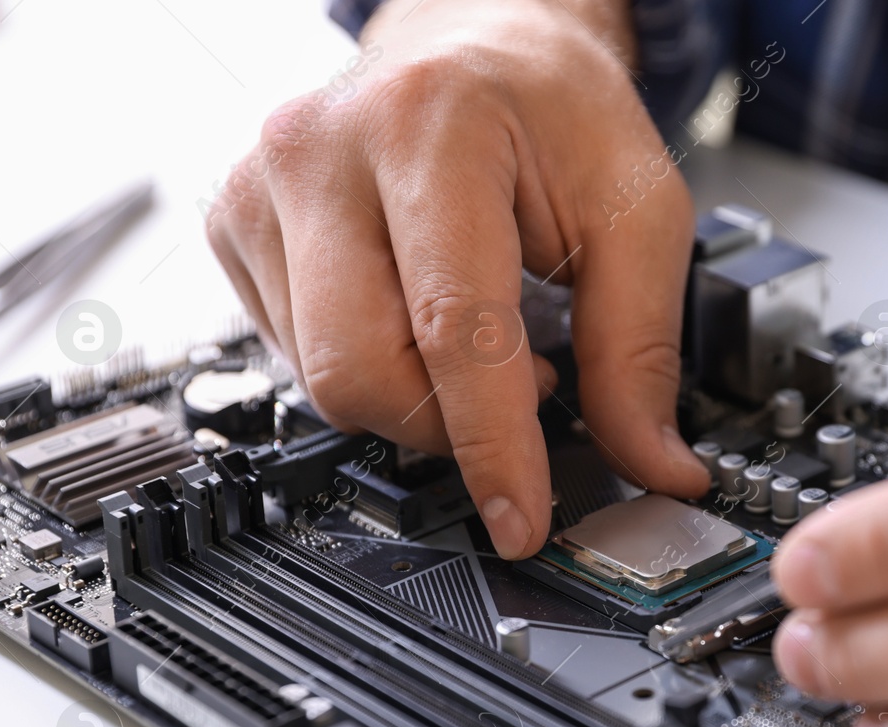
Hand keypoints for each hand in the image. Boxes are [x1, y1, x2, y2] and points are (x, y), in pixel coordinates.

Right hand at [206, 0, 708, 557]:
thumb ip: (641, 348)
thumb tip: (654, 464)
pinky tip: (408, 317)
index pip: (452, 328)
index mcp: (430, 129)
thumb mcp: (635, 211)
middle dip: (448, 426)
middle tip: (523, 391)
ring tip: (472, 338)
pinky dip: (367, 367)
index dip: (491, 446)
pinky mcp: (233, 223)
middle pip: (360, 373)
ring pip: (321, 380)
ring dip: (413, 398)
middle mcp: (321, 151)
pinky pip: (292, 357)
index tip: (521, 518)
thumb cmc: (549, 108)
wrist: (469, 34)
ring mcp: (260, 188)